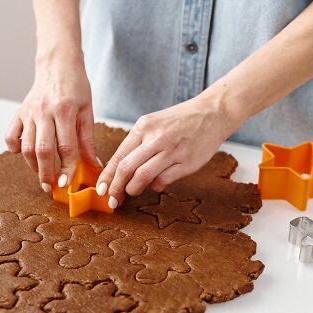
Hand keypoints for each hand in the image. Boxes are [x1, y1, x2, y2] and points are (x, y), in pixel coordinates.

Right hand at [5, 53, 101, 192]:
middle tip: (51, 187)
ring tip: (42, 175)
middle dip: (47, 173)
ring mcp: (29, 112)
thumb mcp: (87, 111)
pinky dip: (14, 149)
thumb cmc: (75, 87)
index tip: (68, 183)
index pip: (66, 146)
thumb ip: (88, 140)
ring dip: (33, 166)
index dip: (68, 168)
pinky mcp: (19, 113)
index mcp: (64, 110)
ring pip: (26, 146)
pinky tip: (25, 155)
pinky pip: (10, 136)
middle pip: (43, 150)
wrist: (57, 64)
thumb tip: (93, 165)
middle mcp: (44, 111)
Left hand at [96, 92, 239, 206]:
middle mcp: (156, 138)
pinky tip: (155, 184)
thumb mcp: (153, 123)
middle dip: (116, 187)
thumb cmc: (180, 121)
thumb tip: (119, 171)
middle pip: (127, 168)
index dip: (107, 176)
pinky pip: (163, 180)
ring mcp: (172, 150)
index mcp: (143, 127)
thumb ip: (137, 144)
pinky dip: (155, 186)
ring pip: (143, 176)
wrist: (212, 113)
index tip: (101, 189)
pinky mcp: (187, 162)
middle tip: (112, 199)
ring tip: (132, 191)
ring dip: (133, 189)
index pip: (119, 156)